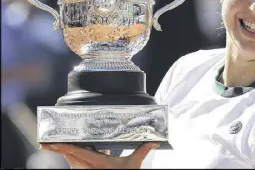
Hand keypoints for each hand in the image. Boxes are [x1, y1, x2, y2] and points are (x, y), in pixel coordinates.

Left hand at [40, 143, 158, 168]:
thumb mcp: (133, 165)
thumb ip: (142, 151)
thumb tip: (153, 142)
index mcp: (98, 163)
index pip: (77, 152)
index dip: (63, 147)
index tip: (50, 142)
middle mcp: (89, 169)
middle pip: (70, 156)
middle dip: (58, 148)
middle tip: (45, 141)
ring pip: (72, 161)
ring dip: (65, 153)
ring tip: (53, 145)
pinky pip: (77, 165)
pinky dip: (74, 157)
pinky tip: (73, 152)